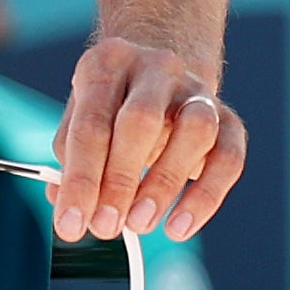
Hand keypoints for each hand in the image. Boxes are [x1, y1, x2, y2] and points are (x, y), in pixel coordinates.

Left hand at [47, 34, 241, 241]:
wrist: (159, 74)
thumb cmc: (111, 106)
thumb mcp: (80, 119)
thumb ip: (70, 160)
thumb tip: (61, 201)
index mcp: (108, 63)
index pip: (91, 123)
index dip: (81, 179)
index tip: (71, 225)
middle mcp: (156, 67)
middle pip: (142, 119)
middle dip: (120, 180)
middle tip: (106, 226)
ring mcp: (196, 90)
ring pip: (195, 130)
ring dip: (164, 183)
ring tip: (140, 223)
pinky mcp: (227, 118)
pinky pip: (228, 156)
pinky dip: (205, 197)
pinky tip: (178, 227)